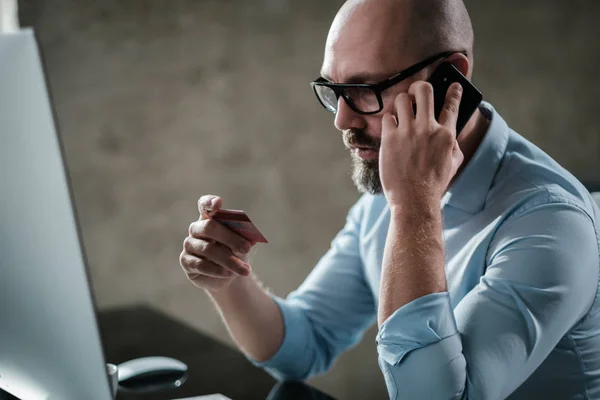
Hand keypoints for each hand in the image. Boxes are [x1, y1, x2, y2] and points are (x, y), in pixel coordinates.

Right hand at [179, 195, 254, 291]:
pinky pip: (200, 265)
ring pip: (207, 249)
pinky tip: (228, 274)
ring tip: (244, 270)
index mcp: (209, 217)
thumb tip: (248, 241)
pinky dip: (217, 270)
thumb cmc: (235, 253)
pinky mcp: (186, 261)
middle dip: (230, 238)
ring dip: (229, 260)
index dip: (209, 202)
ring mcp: (189, 244)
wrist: (229, 275)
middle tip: (246, 248)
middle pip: (209, 227)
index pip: (204, 204)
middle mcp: (196, 228)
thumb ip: (244, 238)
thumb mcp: (243, 244)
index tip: (218, 203)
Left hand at [379, 81, 463, 208]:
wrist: (414, 200)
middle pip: (424, 90)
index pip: (452, 105)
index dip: (454, 91)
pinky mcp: (390, 138)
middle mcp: (428, 129)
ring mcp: (408, 132)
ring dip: (402, 103)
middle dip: (420, 87)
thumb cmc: (434, 185)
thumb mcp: (453, 163)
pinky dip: (389, 121)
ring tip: (402, 111)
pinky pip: (387, 117)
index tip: (454, 84)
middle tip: (417, 93)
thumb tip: (449, 131)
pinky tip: (392, 129)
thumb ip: (453, 144)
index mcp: (446, 135)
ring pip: (402, 99)